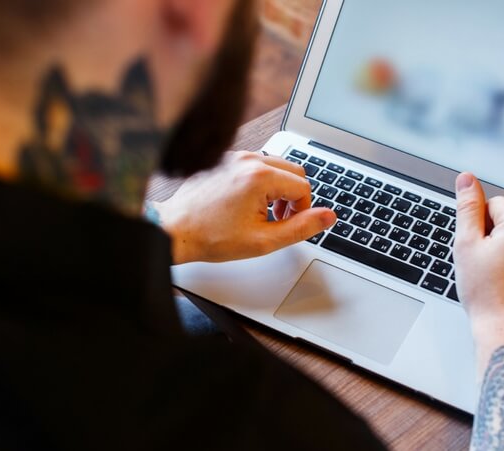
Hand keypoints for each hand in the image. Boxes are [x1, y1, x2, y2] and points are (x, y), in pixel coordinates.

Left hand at [157, 151, 335, 264]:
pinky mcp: (226, 159)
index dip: (303, 210)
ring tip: (262, 213)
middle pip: (294, 171)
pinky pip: (257, 165)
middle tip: (278, 219)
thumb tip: (328, 217)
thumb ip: (301, 227)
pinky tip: (247, 203)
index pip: (304, 186)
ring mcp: (235, 157)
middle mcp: (249, 160)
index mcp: (260, 176)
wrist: (175, 230)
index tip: (287, 225)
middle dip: (293, 197)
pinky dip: (261, 182)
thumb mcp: (264, 240)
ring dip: (278, 188)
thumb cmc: (212, 237)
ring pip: (276, 166)